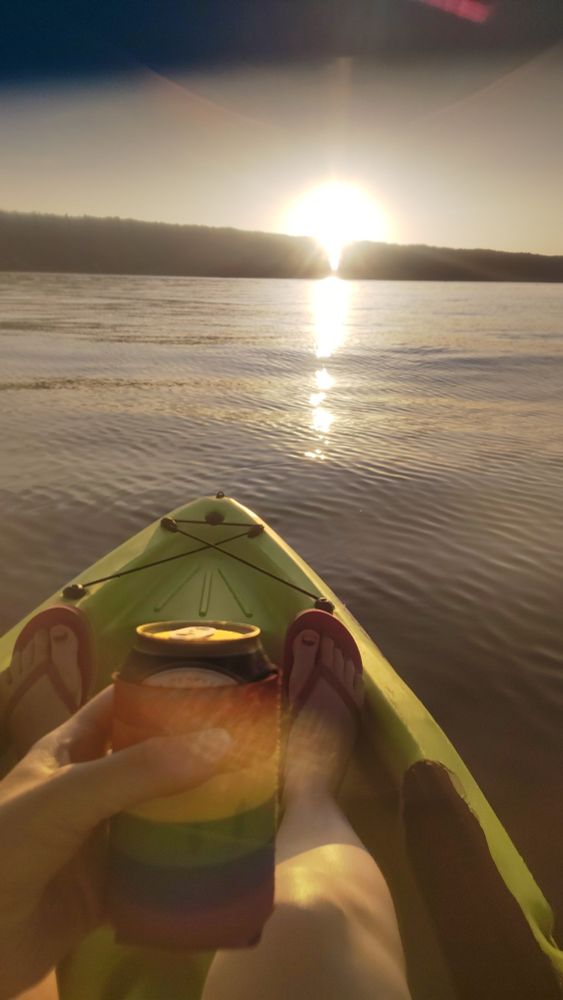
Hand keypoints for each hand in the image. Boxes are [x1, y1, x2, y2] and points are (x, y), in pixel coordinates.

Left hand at [0, 687, 230, 998]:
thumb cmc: (6, 844)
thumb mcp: (68, 794)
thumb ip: (139, 770)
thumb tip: (220, 742)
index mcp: (71, 749)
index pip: (121, 703)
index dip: (161, 689)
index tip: (216, 685)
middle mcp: (90, 789)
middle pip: (150, 760)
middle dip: (195, 754)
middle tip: (252, 746)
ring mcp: (100, 839)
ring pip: (159, 816)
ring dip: (198, 811)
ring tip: (253, 798)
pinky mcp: (109, 888)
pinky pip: (158, 872)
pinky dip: (189, 867)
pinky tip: (228, 859)